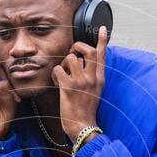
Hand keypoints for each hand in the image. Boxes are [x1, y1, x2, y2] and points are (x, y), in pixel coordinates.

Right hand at [0, 38, 20, 139]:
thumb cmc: (1, 112)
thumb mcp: (6, 91)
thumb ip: (6, 79)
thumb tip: (15, 70)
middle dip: (3, 63)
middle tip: (12, 78)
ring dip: (8, 76)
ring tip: (14, 91)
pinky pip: (2, 82)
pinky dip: (11, 90)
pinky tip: (15, 99)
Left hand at [51, 25, 107, 142]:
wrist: (83, 127)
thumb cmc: (85, 111)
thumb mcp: (95, 92)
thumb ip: (92, 78)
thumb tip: (84, 64)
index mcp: (99, 79)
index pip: (102, 55)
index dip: (102, 40)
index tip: (102, 28)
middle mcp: (92, 78)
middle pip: (88, 51)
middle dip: (77, 46)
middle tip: (71, 52)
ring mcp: (81, 83)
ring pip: (71, 57)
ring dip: (63, 62)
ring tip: (62, 74)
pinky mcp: (69, 88)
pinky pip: (58, 69)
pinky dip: (54, 74)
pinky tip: (56, 82)